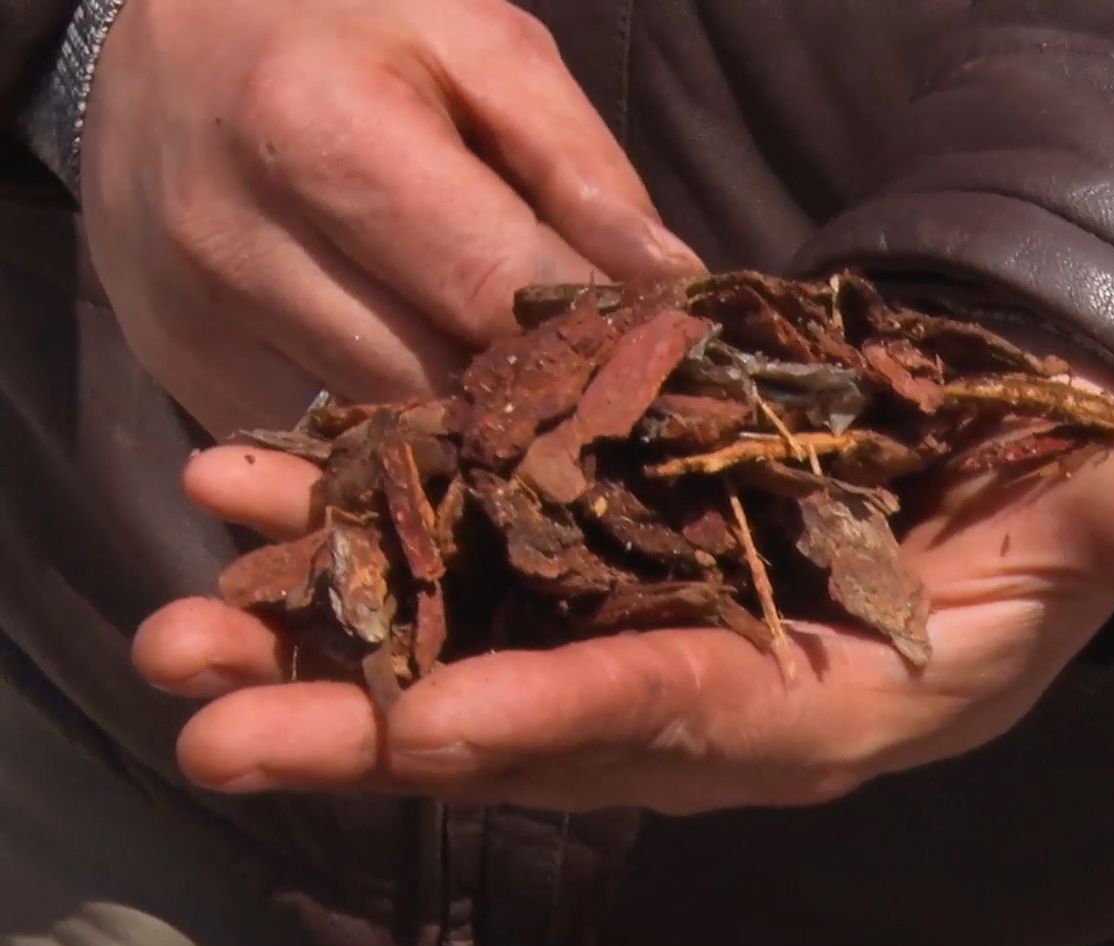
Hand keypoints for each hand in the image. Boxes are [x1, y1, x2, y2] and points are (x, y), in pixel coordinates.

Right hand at [84, 0, 701, 435]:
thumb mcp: (476, 44)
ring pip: (380, 437)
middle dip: (538, 399)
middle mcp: (237, 242)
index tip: (670, 363)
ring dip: (474, 434)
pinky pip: (324, 448)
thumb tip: (672, 286)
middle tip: (614, 397)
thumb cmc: (343, 25)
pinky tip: (447, 404)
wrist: (153, 43)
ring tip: (539, 403)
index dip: (594, 339)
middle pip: (436, 381)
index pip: (492, 287)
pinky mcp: (188, 379)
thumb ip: (578, 165)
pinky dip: (400, 441)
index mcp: (320, 130)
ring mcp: (196, 325)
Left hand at [134, 444, 1113, 813]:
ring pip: (465, 648)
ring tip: (173, 629)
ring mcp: (633, 634)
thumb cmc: (1044, 523)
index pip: (697, 717)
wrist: (977, 508)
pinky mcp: (587, 567)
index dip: (576, 718)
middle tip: (202, 721)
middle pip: (533, 714)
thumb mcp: (1113, 515)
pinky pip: (460, 559)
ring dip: (319, 646)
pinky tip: (244, 493)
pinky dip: (355, 535)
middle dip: (373, 725)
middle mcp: (710, 694)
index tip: (434, 726)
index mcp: (832, 698)